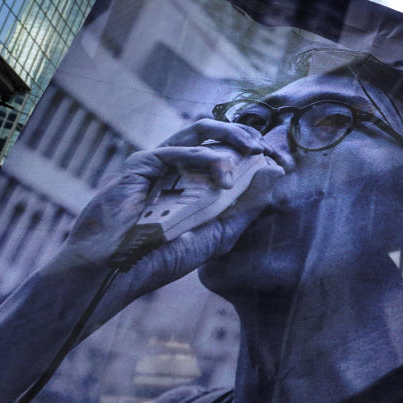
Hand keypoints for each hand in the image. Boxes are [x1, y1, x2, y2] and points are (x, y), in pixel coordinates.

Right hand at [50, 118, 291, 300]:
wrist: (117, 271)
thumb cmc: (163, 256)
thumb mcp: (218, 234)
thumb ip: (245, 207)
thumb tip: (276, 177)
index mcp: (200, 179)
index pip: (234, 151)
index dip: (261, 151)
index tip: (286, 162)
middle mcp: (182, 165)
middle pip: (222, 133)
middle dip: (252, 138)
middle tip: (271, 152)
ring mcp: (161, 161)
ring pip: (203, 130)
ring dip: (233, 138)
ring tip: (253, 154)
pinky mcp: (143, 163)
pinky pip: (179, 150)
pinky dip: (206, 159)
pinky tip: (223, 179)